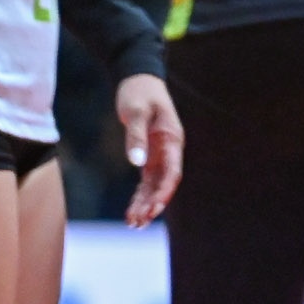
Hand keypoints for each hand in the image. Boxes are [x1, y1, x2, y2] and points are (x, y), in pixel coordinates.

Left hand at [115, 74, 182, 227]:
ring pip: (154, 185)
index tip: (153, 209)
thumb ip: (136, 137)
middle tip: (139, 223)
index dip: (163, 192)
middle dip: (153, 204)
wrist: (139, 80)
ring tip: (133, 224)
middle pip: (164, 183)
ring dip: (145, 204)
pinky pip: (146, 180)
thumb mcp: (136, 112)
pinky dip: (139, 195)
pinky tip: (131, 210)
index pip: (172, 172)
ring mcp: (159, 153)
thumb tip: (137, 163)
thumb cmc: (139, 93)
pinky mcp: (148, 154)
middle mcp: (169, 149)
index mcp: (171, 139)